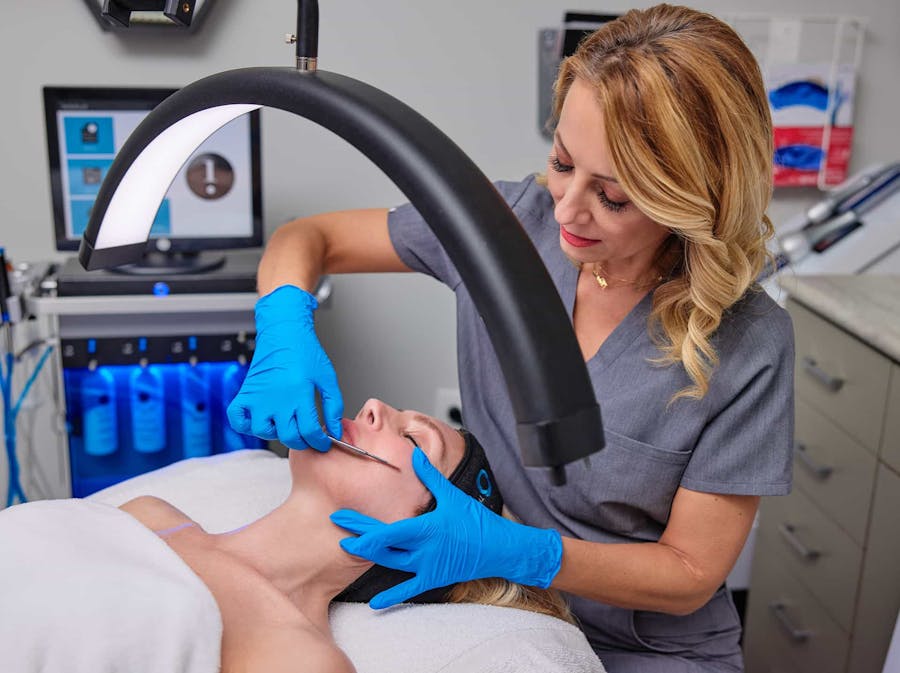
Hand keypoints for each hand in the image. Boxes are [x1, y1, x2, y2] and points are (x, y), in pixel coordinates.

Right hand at [226, 285, 342, 450]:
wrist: (284, 332)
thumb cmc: (306, 352)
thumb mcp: (327, 377)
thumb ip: (333, 406)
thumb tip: (335, 430)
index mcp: (299, 394)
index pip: (310, 431)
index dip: (319, 442)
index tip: (323, 442)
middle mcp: (276, 399)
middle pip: (288, 436)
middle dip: (302, 441)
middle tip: (308, 437)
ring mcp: (258, 398)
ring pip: (263, 432)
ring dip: (276, 434)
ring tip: (286, 426)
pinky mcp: (245, 393)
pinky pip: (238, 420)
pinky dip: (246, 425)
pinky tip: (260, 420)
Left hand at [330, 447, 562, 608]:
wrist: (500, 548)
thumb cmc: (477, 521)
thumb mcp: (452, 496)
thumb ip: (430, 476)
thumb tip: (415, 455)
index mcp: (425, 528)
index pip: (386, 531)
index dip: (361, 526)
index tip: (341, 517)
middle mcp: (422, 550)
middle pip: (382, 545)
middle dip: (358, 535)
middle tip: (337, 525)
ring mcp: (427, 566)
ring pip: (390, 563)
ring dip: (369, 556)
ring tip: (349, 547)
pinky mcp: (433, 578)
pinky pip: (408, 589)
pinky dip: (391, 596)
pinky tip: (374, 603)